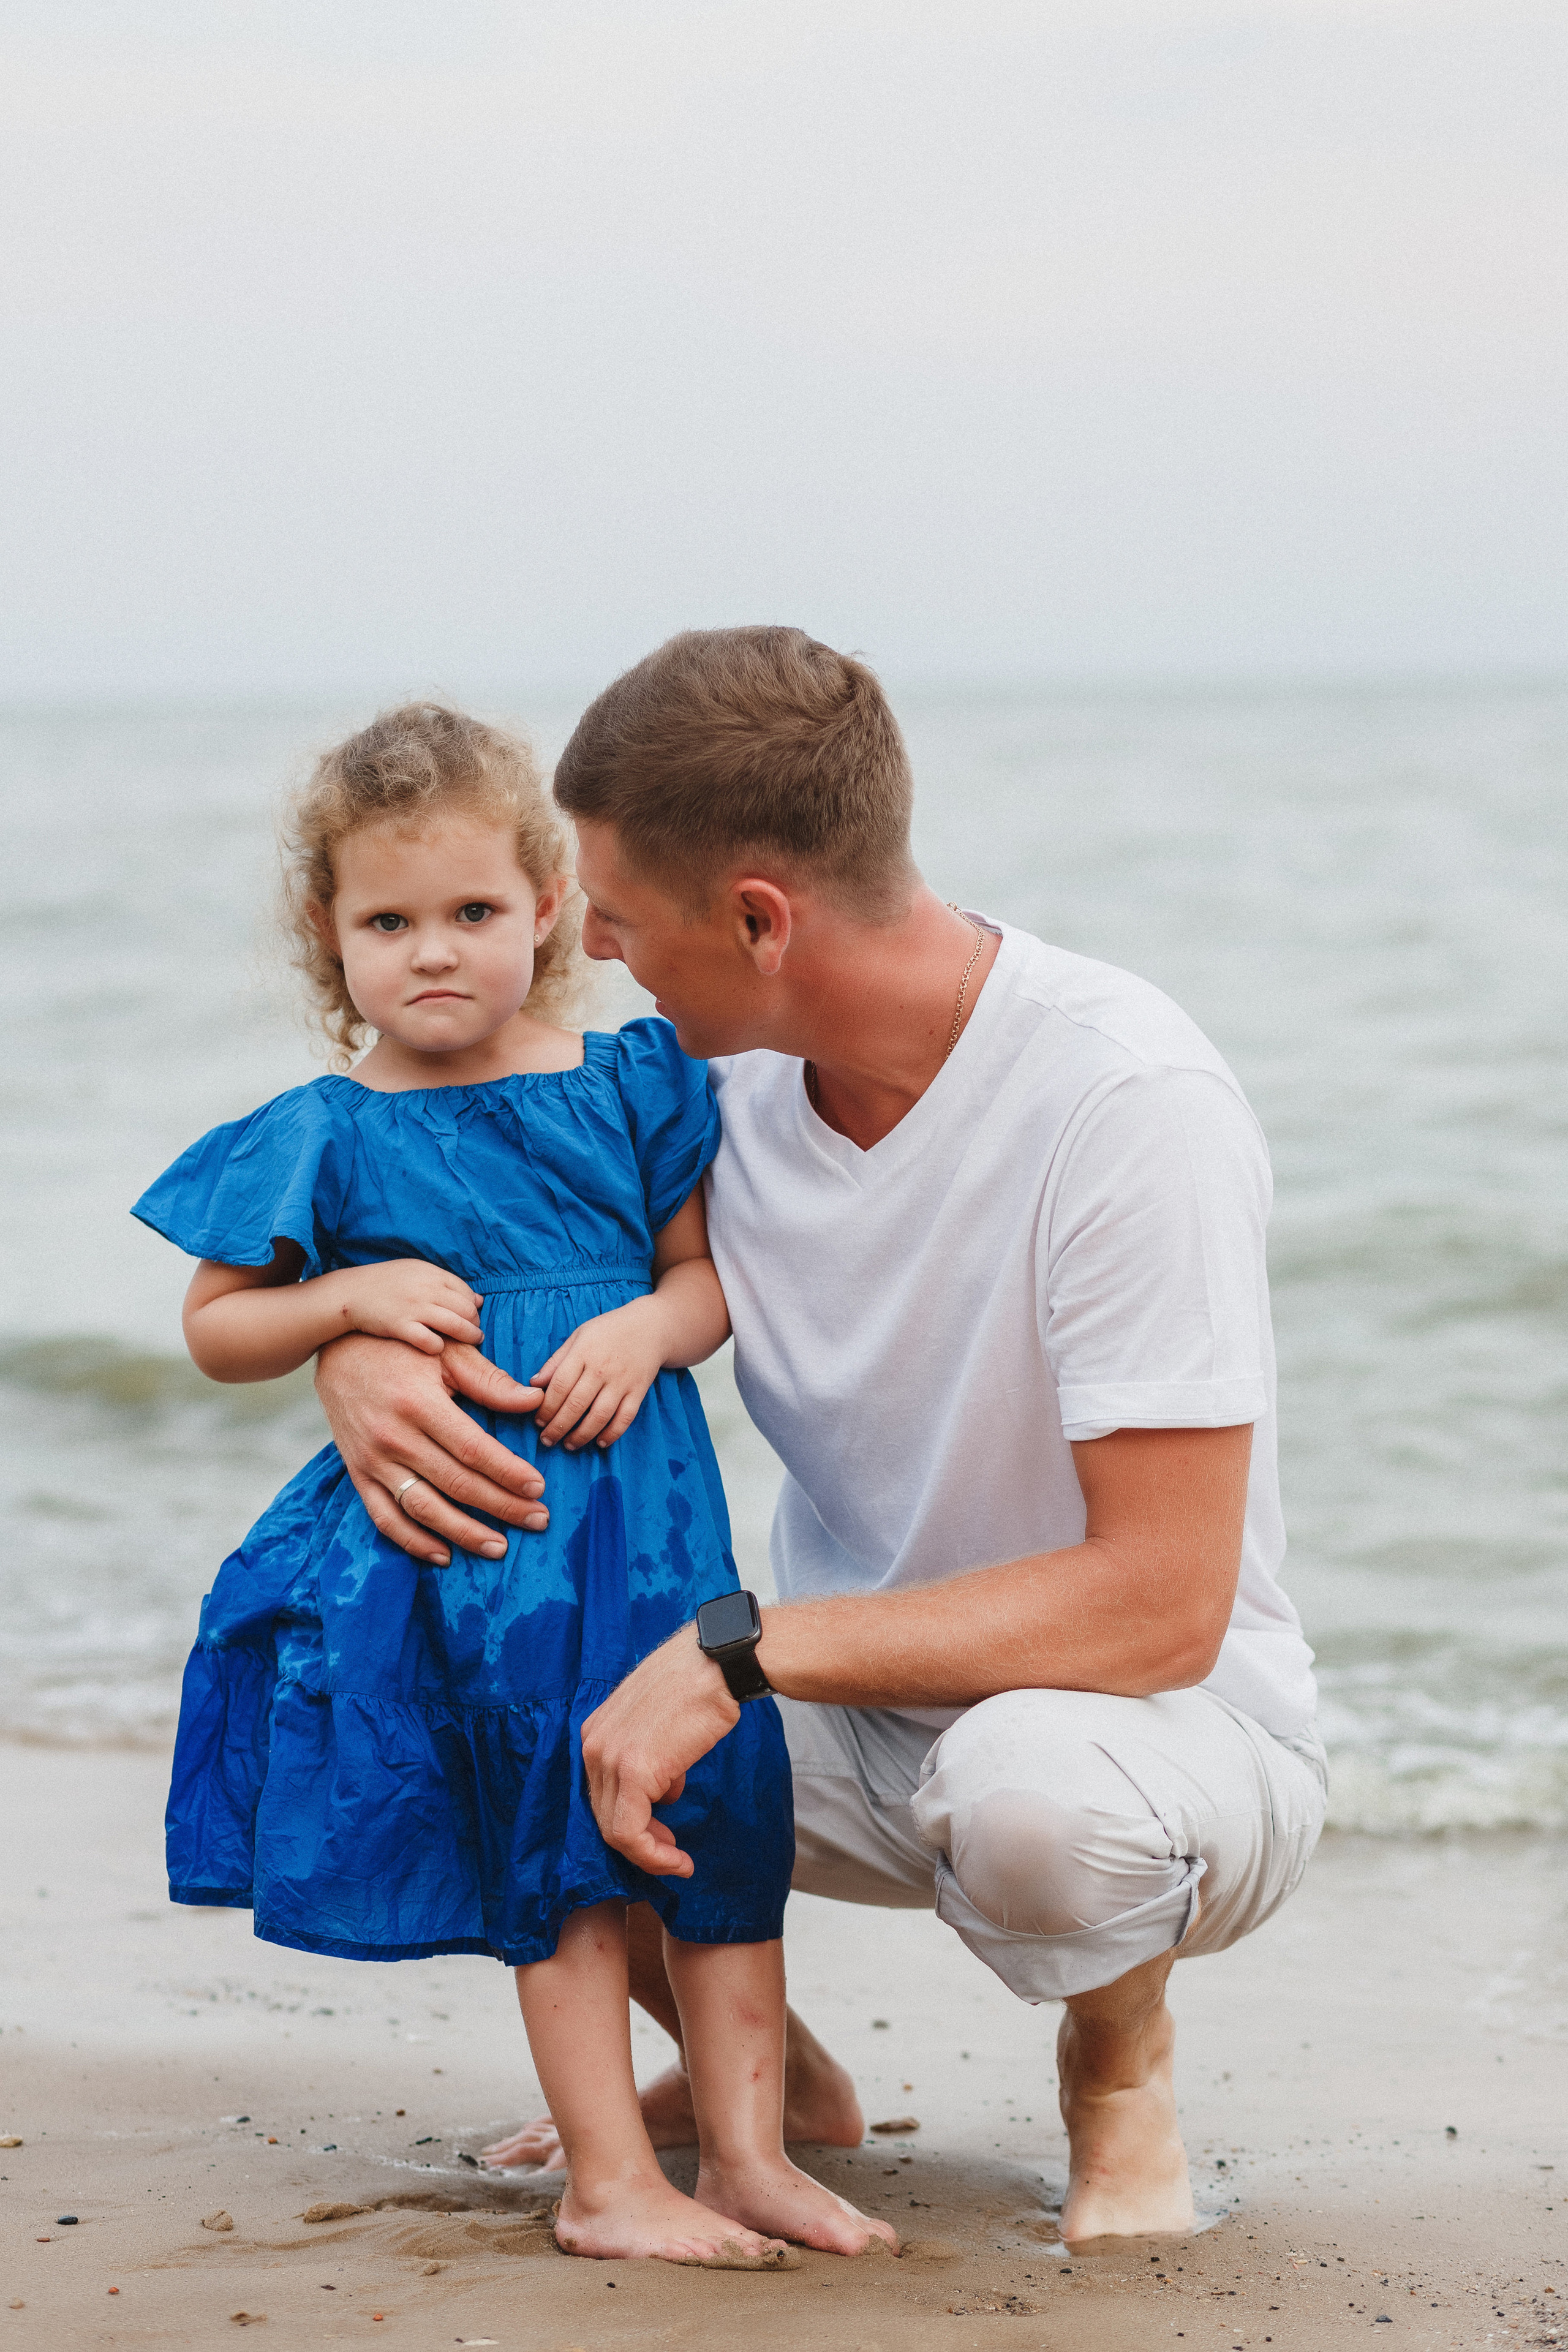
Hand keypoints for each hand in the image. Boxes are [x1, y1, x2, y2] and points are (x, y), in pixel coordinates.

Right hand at [314, 1333, 549, 1565]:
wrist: (337, 1346)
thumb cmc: (401, 1345)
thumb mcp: (447, 1352)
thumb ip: (489, 1381)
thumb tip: (534, 1401)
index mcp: (419, 1404)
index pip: (473, 1451)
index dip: (508, 1473)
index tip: (539, 1488)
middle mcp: (393, 1438)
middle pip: (456, 1484)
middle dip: (502, 1506)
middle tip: (538, 1519)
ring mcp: (372, 1460)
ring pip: (423, 1510)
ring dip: (465, 1534)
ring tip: (500, 1547)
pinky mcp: (358, 1473)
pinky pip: (385, 1517)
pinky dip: (413, 1542)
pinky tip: (444, 1554)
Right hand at [327, 1259, 483, 1353]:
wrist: (349, 1293)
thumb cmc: (384, 1284)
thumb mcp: (416, 1273)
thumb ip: (446, 1284)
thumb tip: (478, 1299)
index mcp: (431, 1273)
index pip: (466, 1291)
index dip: (474, 1305)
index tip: (474, 1315)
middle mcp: (426, 1289)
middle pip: (466, 1309)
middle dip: (475, 1323)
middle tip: (476, 1332)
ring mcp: (413, 1308)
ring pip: (456, 1325)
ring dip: (469, 1336)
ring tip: (473, 1341)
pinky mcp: (400, 1326)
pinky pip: (431, 1341)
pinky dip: (439, 1346)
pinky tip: (438, 1348)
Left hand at [531, 1298, 666, 1449]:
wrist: (651, 1326)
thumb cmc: (609, 1331)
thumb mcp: (579, 1336)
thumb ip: (556, 1360)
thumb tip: (534, 1383)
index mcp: (583, 1352)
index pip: (559, 1386)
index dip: (546, 1408)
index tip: (538, 1421)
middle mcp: (602, 1368)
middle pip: (576, 1404)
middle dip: (558, 1427)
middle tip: (547, 1440)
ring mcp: (622, 1380)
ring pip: (599, 1415)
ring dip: (582, 1435)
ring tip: (569, 1445)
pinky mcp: (639, 1390)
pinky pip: (625, 1417)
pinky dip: (613, 1433)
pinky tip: (601, 1443)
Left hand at [579, 1627, 740, 1875]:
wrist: (716, 1663)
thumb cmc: (696, 1685)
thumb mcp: (658, 1723)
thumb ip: (650, 1757)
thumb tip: (662, 1790)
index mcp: (595, 1732)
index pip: (602, 1794)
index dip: (630, 1822)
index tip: (659, 1834)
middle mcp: (593, 1746)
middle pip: (604, 1816)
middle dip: (640, 1842)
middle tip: (670, 1852)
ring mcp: (609, 1758)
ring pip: (616, 1831)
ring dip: (649, 1855)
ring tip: (677, 1860)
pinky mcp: (633, 1771)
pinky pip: (631, 1834)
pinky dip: (654, 1856)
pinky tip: (679, 1861)